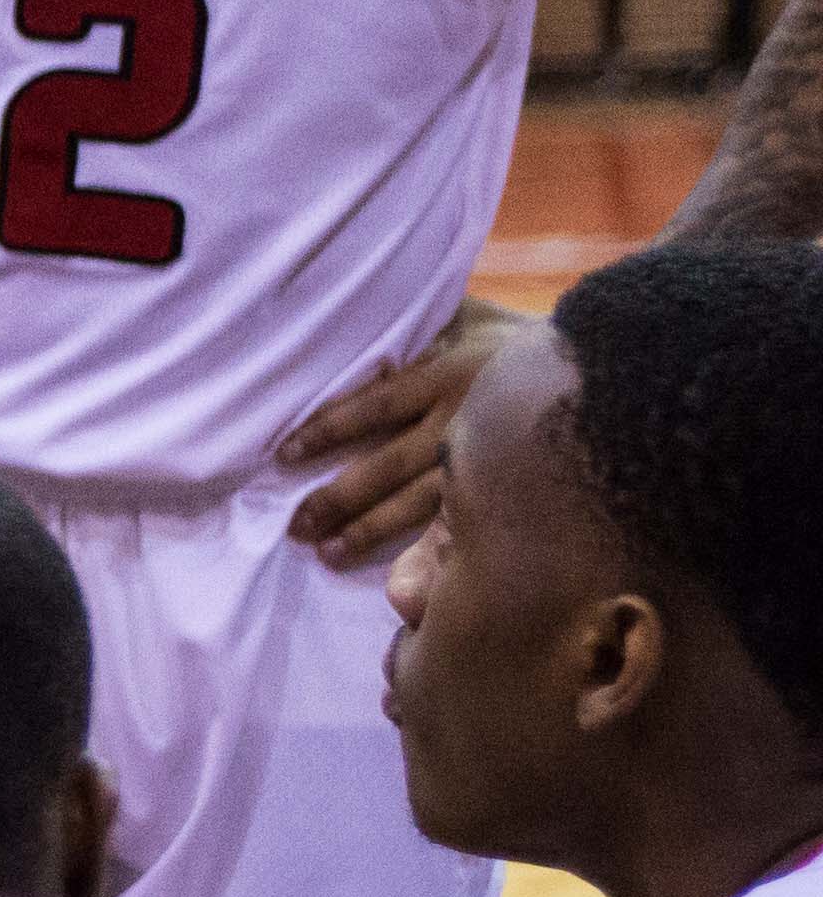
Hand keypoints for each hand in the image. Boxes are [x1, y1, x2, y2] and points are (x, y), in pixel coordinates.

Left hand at [280, 298, 520, 565]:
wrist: (609, 364)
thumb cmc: (518, 338)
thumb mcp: (469, 316)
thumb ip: (420, 323)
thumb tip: (355, 318)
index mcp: (450, 372)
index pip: (375, 405)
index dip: (329, 428)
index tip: (286, 454)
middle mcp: (467, 418)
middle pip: (390, 463)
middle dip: (341, 496)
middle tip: (296, 525)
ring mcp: (491, 458)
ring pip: (423, 501)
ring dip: (374, 529)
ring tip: (330, 552)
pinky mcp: (511, 487)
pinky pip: (464, 521)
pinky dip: (431, 551)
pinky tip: (402, 580)